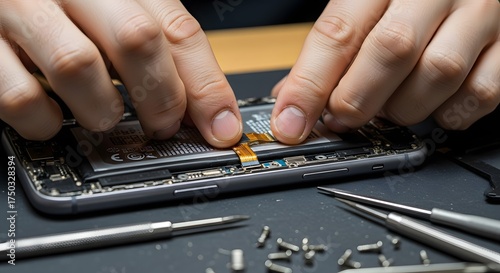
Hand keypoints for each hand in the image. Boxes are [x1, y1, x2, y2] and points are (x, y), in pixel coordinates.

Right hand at [0, 0, 241, 147]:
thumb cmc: (66, 10)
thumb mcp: (119, 17)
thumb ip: (160, 53)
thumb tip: (205, 111)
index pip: (177, 29)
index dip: (207, 85)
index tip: (221, 127)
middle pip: (136, 38)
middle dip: (162, 97)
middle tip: (163, 125)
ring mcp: (21, 11)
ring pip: (77, 65)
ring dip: (102, 109)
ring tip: (103, 115)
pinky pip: (20, 95)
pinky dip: (47, 120)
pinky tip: (55, 116)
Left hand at [271, 0, 499, 143]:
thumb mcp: (363, 7)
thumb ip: (333, 49)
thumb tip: (293, 100)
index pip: (338, 33)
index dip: (309, 85)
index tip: (291, 122)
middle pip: (391, 51)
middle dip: (356, 100)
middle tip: (341, 118)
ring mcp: (479, 13)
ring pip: (438, 74)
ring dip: (402, 109)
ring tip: (389, 107)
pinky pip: (480, 92)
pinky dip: (449, 112)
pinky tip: (432, 104)